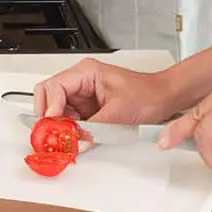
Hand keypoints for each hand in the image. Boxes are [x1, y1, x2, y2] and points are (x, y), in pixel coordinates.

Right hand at [31, 59, 177, 125]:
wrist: (164, 98)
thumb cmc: (148, 95)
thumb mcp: (118, 113)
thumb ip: (93, 127)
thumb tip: (75, 139)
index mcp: (86, 72)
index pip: (53, 87)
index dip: (50, 108)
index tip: (54, 125)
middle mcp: (80, 81)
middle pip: (47, 97)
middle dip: (48, 117)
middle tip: (53, 134)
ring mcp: (82, 95)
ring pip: (55, 110)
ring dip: (59, 126)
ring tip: (70, 137)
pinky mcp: (87, 108)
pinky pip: (68, 119)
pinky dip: (68, 130)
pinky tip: (77, 137)